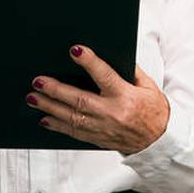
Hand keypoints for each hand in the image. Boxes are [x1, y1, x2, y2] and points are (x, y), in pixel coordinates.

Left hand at [25, 44, 169, 154]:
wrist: (160, 141)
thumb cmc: (155, 111)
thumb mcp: (148, 86)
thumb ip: (131, 70)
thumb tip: (115, 53)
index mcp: (126, 96)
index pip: (105, 75)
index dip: (89, 62)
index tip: (76, 51)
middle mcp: (112, 113)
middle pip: (79, 100)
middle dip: (56, 90)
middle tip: (38, 81)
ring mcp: (103, 128)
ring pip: (71, 118)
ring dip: (50, 107)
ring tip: (33, 98)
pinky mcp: (99, 139)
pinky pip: (74, 133)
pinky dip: (58, 126)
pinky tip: (44, 119)